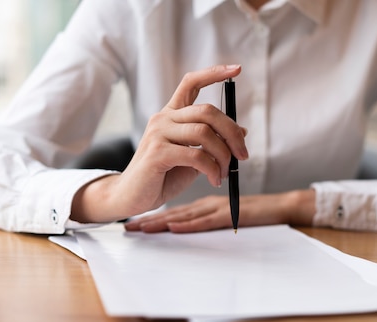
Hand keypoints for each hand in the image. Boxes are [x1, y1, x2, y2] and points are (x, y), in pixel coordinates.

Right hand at [71, 65, 248, 223]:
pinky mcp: (157, 153)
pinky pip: (196, 156)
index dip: (213, 73)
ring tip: (224, 173)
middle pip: (207, 111)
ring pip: (204, 133)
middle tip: (243, 155)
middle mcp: (163, 119)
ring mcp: (158, 134)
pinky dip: (212, 169)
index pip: (191, 83)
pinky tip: (214, 180)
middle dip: (232, 133)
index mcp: (171, 115)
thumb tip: (243, 132)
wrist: (133, 197)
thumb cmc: (163, 177)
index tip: (236, 69)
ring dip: (223, 155)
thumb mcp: (193, 158)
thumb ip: (213, 143)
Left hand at [124, 190, 315, 232]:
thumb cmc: (257, 210)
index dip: (154, 214)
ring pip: (185, 214)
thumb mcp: (230, 210)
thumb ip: (212, 212)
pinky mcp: (230, 215)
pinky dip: (189, 223)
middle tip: (129, 227)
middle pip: (175, 212)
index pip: (176, 208)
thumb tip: (190, 221)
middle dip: (150, 219)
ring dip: (162, 222)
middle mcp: (208, 204)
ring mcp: (218, 209)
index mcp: (206, 202)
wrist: (282, 207)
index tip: (135, 222)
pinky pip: (206, 220)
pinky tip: (174, 226)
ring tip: (142, 228)